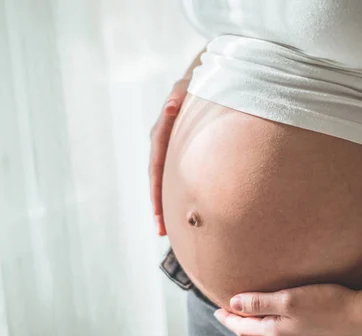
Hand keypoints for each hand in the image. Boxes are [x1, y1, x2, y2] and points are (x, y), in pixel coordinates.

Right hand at [149, 78, 189, 235]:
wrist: (206, 77)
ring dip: (166, 203)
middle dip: (159, 206)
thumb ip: (178, 98)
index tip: (159, 216)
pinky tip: (183, 209)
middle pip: (158, 180)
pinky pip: (176, 174)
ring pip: (166, 180)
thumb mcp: (188, 86)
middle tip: (161, 232)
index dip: (156, 193)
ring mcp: (171, 147)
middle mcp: (162, 142)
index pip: (156, 168)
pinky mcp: (181, 150)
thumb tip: (171, 106)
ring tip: (168, 229)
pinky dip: (177, 192)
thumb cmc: (200, 82)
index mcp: (162, 132)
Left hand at [214, 269, 361, 335]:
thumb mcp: (289, 298)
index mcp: (276, 332)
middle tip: (227, 315)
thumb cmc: (327, 303)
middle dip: (238, 325)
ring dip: (253, 330)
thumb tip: (233, 303)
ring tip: (247, 320)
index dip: (228, 318)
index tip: (217, 309)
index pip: (243, 326)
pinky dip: (270, 332)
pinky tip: (276, 325)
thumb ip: (259, 301)